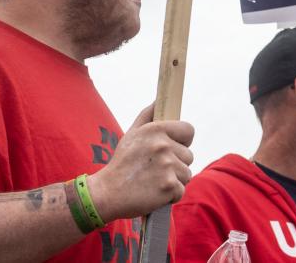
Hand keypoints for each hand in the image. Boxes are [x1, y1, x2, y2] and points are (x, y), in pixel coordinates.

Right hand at [86, 105, 194, 221]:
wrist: (106, 193)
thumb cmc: (122, 163)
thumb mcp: (131, 134)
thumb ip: (147, 115)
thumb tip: (159, 100)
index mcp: (156, 130)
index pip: (189, 130)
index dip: (183, 140)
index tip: (174, 148)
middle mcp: (163, 146)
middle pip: (189, 155)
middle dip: (176, 164)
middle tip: (155, 169)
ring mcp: (167, 166)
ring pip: (186, 173)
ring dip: (174, 180)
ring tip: (154, 181)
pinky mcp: (169, 186)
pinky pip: (181, 190)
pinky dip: (170, 195)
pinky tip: (154, 193)